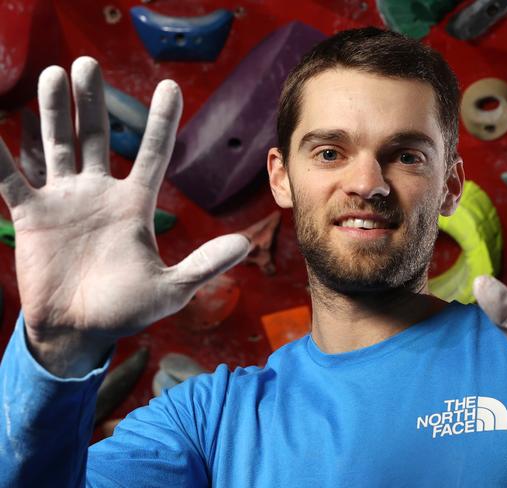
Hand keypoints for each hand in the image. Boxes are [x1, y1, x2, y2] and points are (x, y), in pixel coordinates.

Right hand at [0, 57, 249, 375]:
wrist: (79, 332)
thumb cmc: (127, 311)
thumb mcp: (171, 289)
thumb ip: (204, 264)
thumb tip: (245, 246)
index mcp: (135, 205)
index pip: (153, 153)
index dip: (161, 121)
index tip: (171, 87)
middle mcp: (100, 194)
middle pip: (96, 137)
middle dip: (92, 102)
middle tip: (88, 64)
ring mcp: (65, 201)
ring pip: (57, 145)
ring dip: (53, 111)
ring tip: (53, 73)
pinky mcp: (33, 215)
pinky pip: (10, 177)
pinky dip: (0, 153)